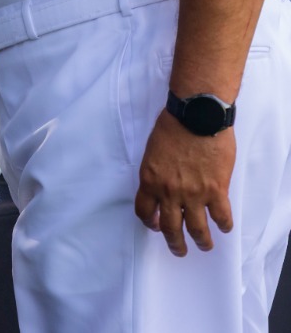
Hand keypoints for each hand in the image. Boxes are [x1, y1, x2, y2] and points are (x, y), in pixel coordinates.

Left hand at [134, 110, 234, 256]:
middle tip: (179, 250)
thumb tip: (163, 183)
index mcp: (150, 180)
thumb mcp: (153, 151)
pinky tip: (224, 227)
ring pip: (196, 228)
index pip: (144, 210)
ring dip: (201, 241)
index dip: (149, 222)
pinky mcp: (216, 190)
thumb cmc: (172, 126)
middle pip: (169, 227)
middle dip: (174, 243)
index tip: (155, 226)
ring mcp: (194, 193)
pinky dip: (224, 225)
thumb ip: (157, 172)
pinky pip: (221, 216)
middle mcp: (169, 192)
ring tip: (204, 246)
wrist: (196, 116)